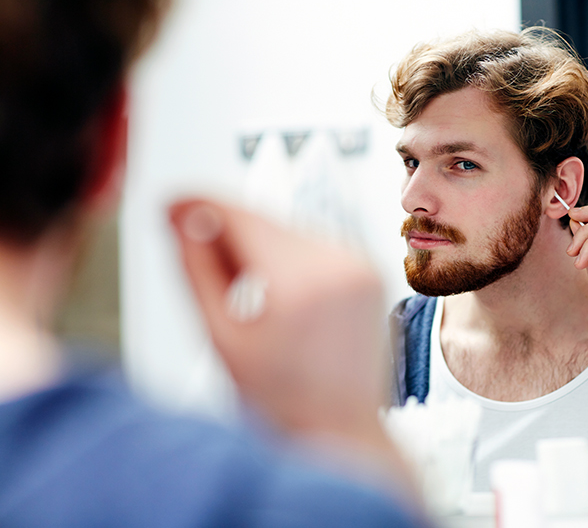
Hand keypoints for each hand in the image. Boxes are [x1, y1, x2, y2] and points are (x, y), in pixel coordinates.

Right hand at [169, 198, 388, 449]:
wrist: (340, 429)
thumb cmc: (285, 401)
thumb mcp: (222, 337)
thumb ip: (197, 269)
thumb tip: (184, 219)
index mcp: (302, 283)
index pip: (241, 217)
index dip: (199, 206)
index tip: (171, 205)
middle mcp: (341, 265)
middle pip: (265, 221)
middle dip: (226, 231)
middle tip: (198, 258)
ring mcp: (361, 266)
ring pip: (288, 230)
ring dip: (257, 244)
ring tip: (243, 293)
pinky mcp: (369, 271)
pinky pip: (315, 246)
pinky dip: (287, 257)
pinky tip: (276, 293)